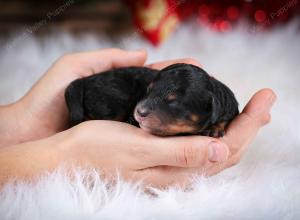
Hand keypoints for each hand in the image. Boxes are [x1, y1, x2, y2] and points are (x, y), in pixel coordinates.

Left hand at [0, 48, 199, 146]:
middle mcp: (126, 105)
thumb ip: (110, 59)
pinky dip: (165, 137)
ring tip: (207, 111)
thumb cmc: (50, 96)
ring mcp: (124, 125)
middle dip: (186, 92)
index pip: (154, 76)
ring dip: (181, 115)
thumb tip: (144, 55)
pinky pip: (147, 139)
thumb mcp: (77, 66)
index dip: (176, 71)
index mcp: (119, 85)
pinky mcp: (119, 143)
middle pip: (162, 98)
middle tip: (211, 89)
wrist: (32, 131)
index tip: (198, 67)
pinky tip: (184, 135)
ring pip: (159, 120)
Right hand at [61, 89, 275, 187]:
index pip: (227, 148)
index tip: (264, 99)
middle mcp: (179, 173)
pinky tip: (216, 120)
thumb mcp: (138, 148)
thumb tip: (220, 148)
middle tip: (265, 100)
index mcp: (177, 172)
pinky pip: (199, 146)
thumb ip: (180, 152)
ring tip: (251, 110)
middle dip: (250, 125)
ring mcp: (171, 167)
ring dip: (236, 128)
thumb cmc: (97, 149)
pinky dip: (214, 131)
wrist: (68, 157)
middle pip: (227, 150)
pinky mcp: (161, 157)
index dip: (250, 124)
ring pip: (215, 149)